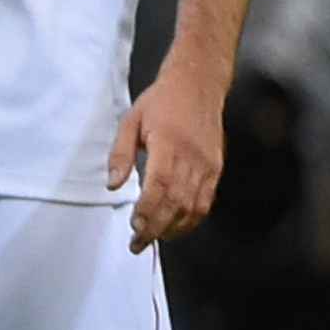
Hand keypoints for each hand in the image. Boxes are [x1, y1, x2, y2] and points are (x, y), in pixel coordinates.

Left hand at [109, 65, 226, 251]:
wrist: (198, 85)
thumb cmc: (161, 101)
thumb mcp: (130, 120)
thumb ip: (121, 154)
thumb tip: (113, 184)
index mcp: (169, 145)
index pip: (160, 186)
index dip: (148, 211)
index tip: (135, 228)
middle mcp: (193, 159)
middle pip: (177, 202)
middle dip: (157, 227)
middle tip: (138, 244)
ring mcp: (208, 165)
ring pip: (194, 206)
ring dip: (175, 227)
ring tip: (154, 237)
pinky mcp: (216, 169)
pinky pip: (206, 200)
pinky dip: (192, 218)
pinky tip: (177, 226)